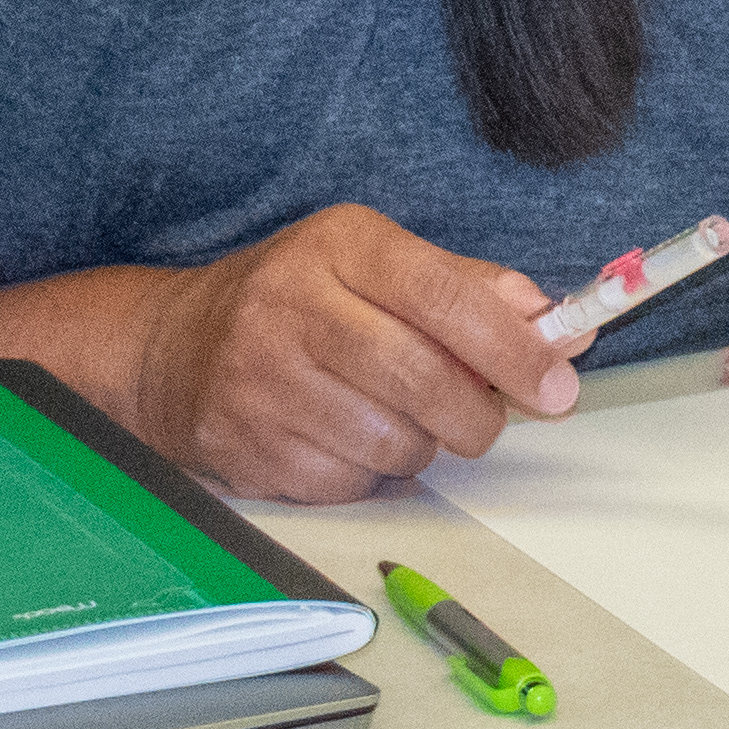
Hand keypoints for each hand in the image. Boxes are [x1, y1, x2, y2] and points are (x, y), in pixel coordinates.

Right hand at [127, 206, 572, 500]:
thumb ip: (472, 289)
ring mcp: (260, 383)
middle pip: (420, 378)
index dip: (511, 346)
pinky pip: (349, 482)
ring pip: (391, 440)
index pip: (443, 296)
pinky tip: (350, 439)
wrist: (170, 350)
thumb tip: (558, 326)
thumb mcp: (378, 264)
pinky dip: (372, 472)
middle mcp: (292, 309)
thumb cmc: (301, 301)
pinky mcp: (244, 449)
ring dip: (423, 443)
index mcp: (340, 246)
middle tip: (491, 420)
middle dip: (478, 413)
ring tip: (402, 416)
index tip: (559, 384)